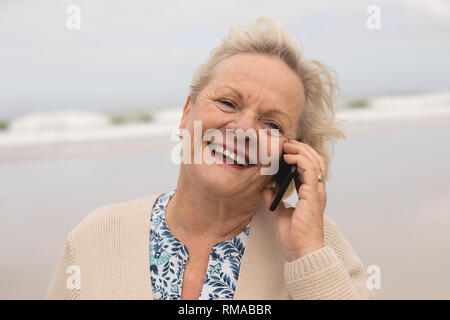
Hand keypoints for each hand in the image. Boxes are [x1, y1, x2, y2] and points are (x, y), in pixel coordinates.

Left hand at [261, 139, 327, 261]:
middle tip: (288, 143)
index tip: (287, 150)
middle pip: (316, 162)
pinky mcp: (312, 196)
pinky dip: (300, 160)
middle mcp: (316, 192)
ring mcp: (316, 193)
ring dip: (302, 151)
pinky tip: (289, 158)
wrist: (300, 251)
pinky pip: (310, 171)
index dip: (300, 156)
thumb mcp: (280, 213)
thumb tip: (266, 188)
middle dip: (303, 149)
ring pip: (315, 162)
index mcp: (310, 195)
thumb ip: (274, 200)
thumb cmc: (294, 236)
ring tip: (288, 146)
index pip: (310, 169)